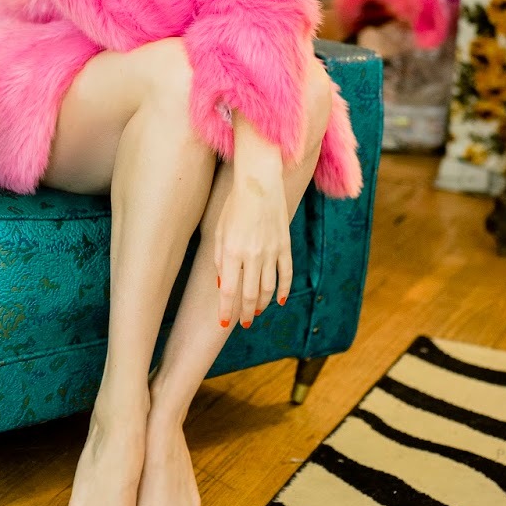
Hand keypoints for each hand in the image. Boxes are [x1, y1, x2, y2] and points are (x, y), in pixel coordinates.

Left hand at [213, 175, 292, 329]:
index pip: (229, 291)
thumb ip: (220, 259)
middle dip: (245, 313)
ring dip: (262, 304)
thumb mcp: (219, 231)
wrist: (259, 182)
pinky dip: (284, 290)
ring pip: (268, 288)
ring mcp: (272, 251)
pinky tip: (280, 300)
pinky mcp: (285, 245)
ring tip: (256, 312)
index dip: (226, 311)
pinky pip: (286, 274)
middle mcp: (253, 255)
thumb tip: (223, 284)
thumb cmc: (234, 205)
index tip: (223, 323)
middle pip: (249, 295)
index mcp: (232, 252)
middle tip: (243, 323)